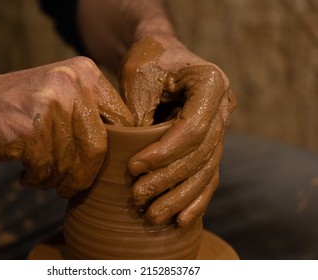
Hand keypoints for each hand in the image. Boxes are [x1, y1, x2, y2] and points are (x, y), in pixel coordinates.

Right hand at [0, 57, 133, 196]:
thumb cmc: (20, 106)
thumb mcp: (61, 94)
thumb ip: (91, 113)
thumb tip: (125, 149)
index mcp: (85, 73)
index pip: (122, 120)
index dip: (119, 149)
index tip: (107, 167)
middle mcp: (71, 83)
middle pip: (98, 146)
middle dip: (86, 174)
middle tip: (73, 187)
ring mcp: (50, 104)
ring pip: (71, 162)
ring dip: (58, 180)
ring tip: (45, 180)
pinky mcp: (30, 128)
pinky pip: (47, 168)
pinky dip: (39, 180)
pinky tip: (28, 176)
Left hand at [120, 35, 235, 226]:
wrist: (160, 54)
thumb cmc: (147, 61)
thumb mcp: (138, 79)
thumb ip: (141, 118)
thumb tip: (135, 166)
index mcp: (211, 83)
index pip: (193, 129)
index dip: (165, 154)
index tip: (134, 167)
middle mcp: (223, 107)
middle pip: (201, 153)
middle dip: (169, 180)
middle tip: (138, 197)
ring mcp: (220, 126)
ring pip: (206, 169)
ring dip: (180, 196)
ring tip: (154, 216)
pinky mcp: (211, 141)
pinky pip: (208, 173)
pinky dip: (195, 197)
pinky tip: (181, 218)